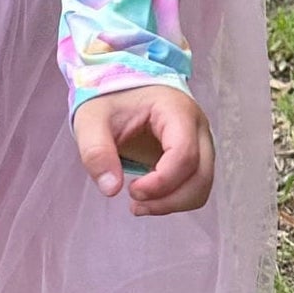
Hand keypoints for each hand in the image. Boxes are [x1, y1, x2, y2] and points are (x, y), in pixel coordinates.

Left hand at [71, 84, 214, 216]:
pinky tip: (148, 199)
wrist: (120, 88)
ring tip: (139, 204)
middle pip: (201, 175)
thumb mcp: (91, 120)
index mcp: (176, 110)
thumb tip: (111, 189)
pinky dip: (175, 199)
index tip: (131, 191)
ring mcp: (199, 142)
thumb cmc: (109, 100)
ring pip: (202, 185)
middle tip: (134, 201)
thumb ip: (96, 152)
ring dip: (173, 203)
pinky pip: (195, 185)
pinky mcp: (194, 156)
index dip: (162, 182)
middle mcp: (197, 126)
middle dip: (169, 199)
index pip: (184, 154)